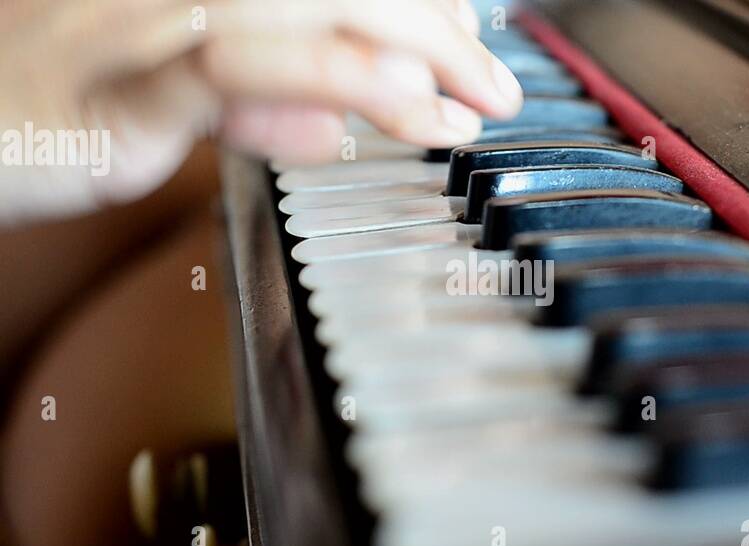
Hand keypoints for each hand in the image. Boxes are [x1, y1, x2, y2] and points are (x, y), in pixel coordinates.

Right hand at [0, 0, 523, 223]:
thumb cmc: (52, 111)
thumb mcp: (171, 104)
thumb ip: (250, 106)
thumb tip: (332, 128)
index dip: (410, 4)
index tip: (467, 43)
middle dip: (430, 26)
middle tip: (494, 82)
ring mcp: (139, 18)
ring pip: (295, 8)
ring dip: (398, 56)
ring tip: (465, 109)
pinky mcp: (113, 81)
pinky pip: (227, 69)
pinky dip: (316, 86)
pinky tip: (380, 118)